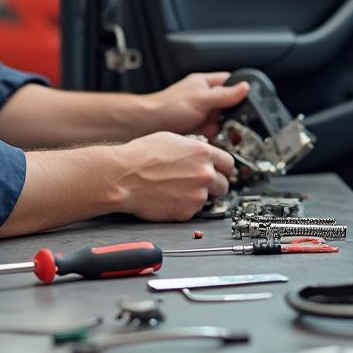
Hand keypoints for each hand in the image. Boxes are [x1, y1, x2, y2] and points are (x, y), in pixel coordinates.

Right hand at [113, 131, 234, 221]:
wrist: (123, 177)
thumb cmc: (140, 157)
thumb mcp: (172, 140)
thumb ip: (194, 150)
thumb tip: (202, 156)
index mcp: (203, 153)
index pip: (229, 163)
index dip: (223, 168)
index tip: (220, 171)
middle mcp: (204, 174)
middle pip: (223, 184)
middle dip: (213, 184)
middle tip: (197, 183)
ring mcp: (197, 195)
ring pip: (207, 199)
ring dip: (196, 195)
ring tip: (176, 189)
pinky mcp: (187, 212)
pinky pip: (192, 211)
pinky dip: (184, 206)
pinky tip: (169, 197)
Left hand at [146, 72, 249, 138]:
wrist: (145, 126)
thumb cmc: (168, 107)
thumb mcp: (202, 100)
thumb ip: (224, 95)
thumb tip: (246, 87)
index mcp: (205, 83)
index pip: (230, 82)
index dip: (240, 92)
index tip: (247, 104)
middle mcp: (202, 96)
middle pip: (227, 105)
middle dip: (228, 116)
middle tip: (225, 122)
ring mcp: (198, 111)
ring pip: (219, 121)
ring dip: (218, 128)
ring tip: (211, 130)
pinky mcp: (194, 126)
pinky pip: (209, 131)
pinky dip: (209, 136)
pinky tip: (205, 138)